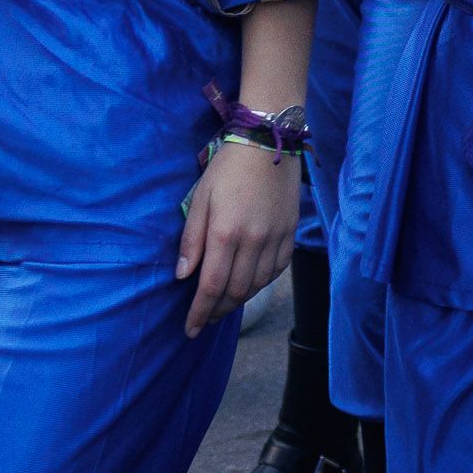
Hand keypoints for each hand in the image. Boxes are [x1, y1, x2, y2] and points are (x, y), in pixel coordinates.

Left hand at [177, 136, 298, 337]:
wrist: (268, 142)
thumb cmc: (226, 168)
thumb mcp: (199, 198)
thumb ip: (192, 240)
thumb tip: (182, 276)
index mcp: (225, 234)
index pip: (210, 287)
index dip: (199, 313)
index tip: (190, 330)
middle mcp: (252, 242)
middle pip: (235, 291)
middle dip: (217, 311)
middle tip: (204, 320)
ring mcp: (275, 239)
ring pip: (257, 285)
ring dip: (239, 300)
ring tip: (224, 305)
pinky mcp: (290, 233)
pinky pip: (277, 270)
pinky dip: (261, 284)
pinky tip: (250, 285)